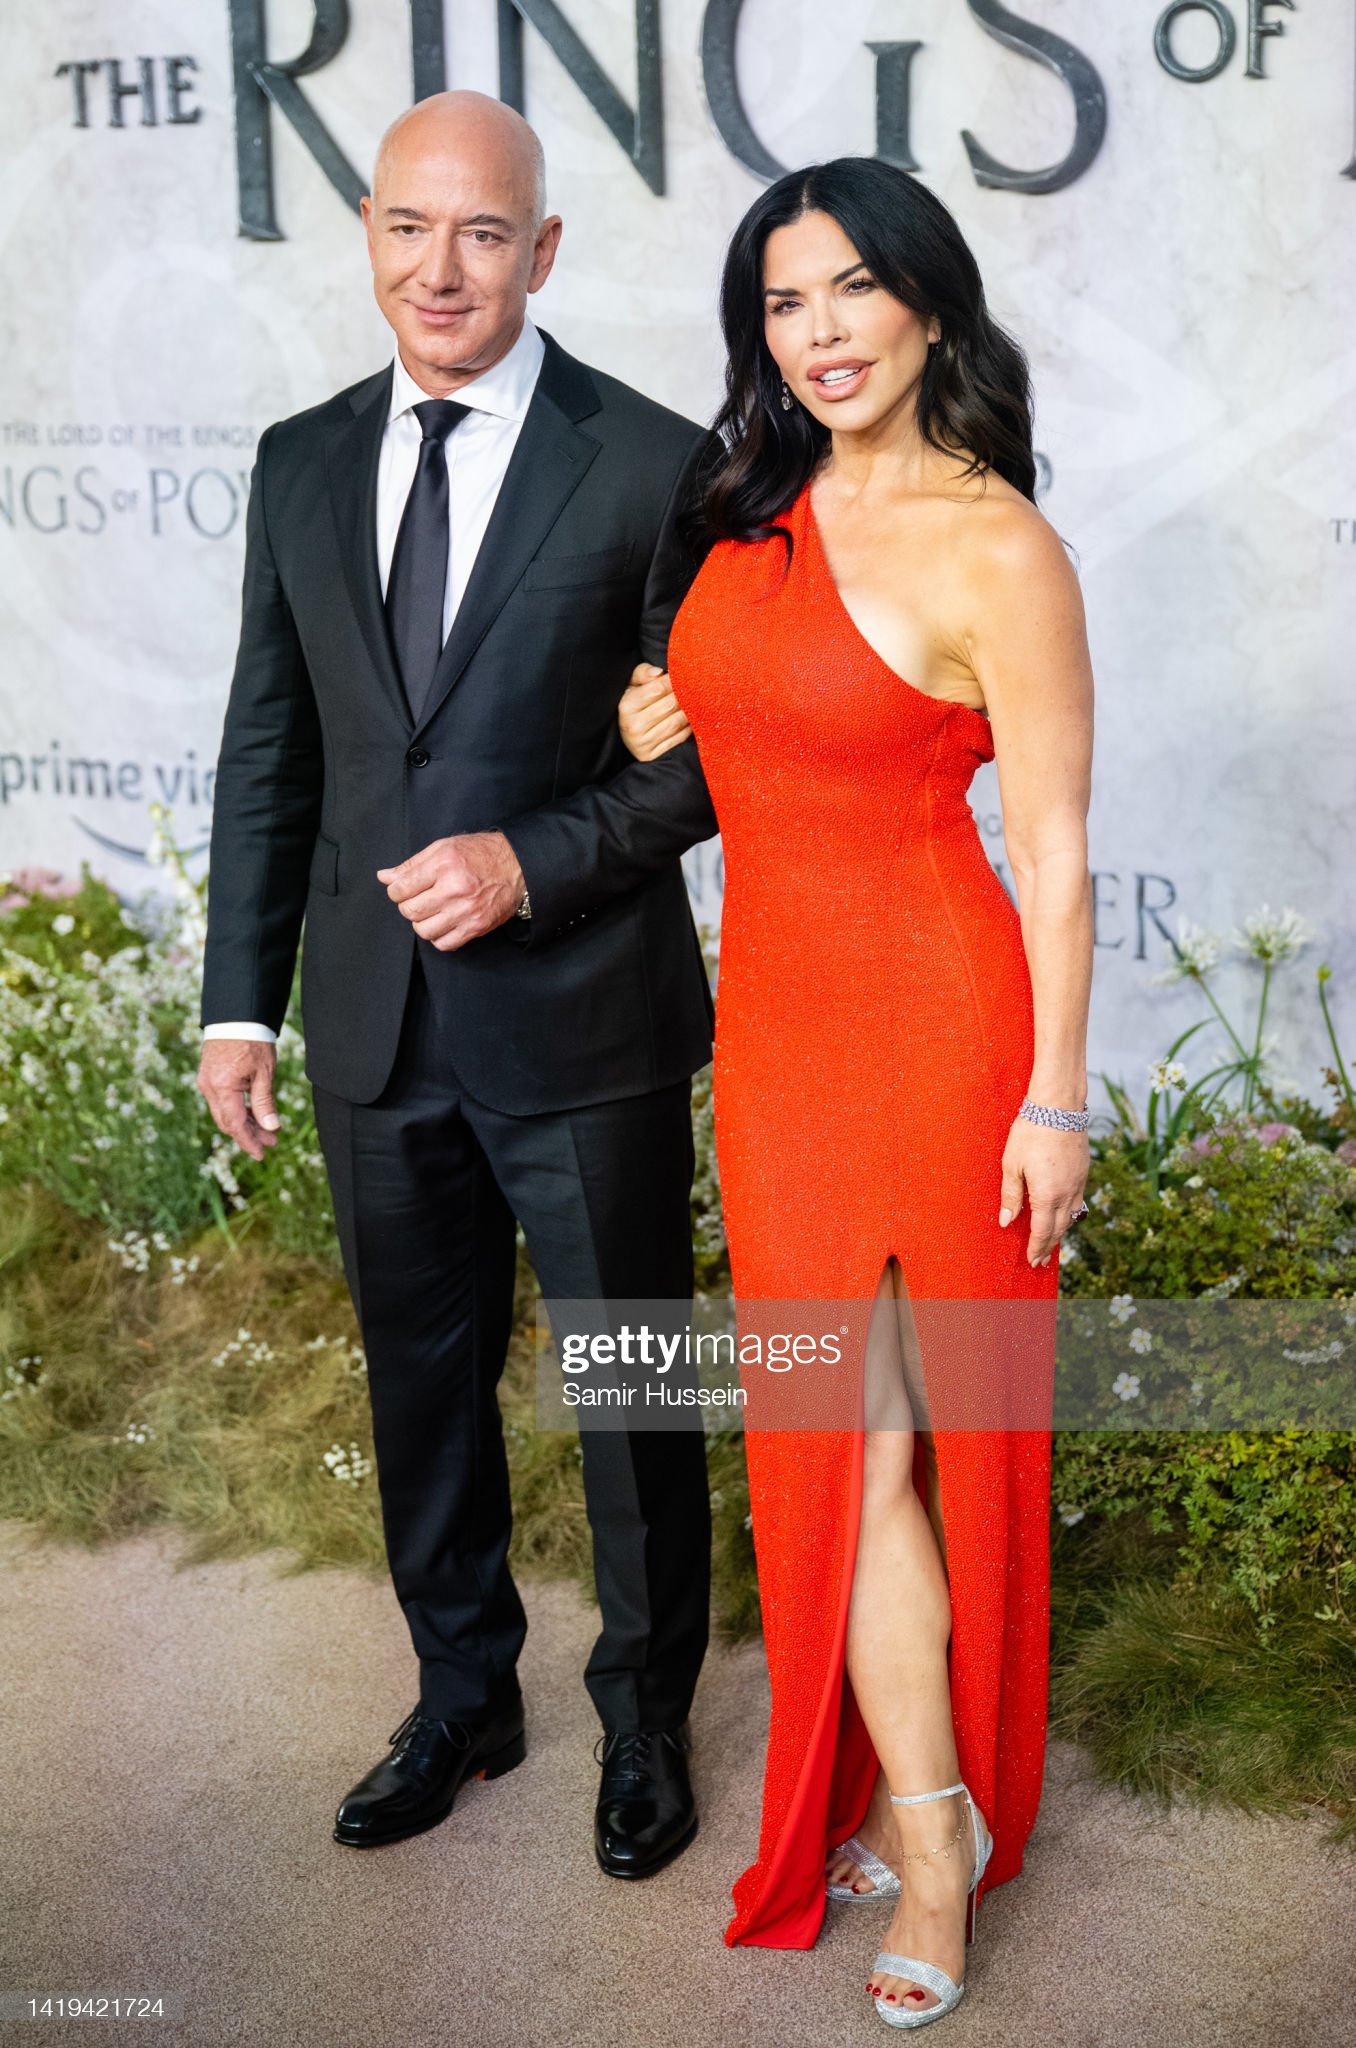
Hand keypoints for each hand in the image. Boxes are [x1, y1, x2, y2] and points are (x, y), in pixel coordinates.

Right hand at [197, 1039, 280, 1163]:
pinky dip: (237, 1109)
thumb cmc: (252, 1040)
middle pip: (228, 1122)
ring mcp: (206, 1082)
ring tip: (268, 1129)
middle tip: (272, 1141)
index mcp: (222, 1087)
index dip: (248, 1142)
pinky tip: (254, 1114)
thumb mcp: (264, 1073)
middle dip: (249, 1134)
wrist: (235, 1014)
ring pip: (224, 1112)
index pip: (235, 1125)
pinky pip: (221, 1101)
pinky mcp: (209, 1076)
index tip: (262, 1154)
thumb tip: (271, 1128)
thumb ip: (264, 1102)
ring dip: (244, 1123)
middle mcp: (209, 1087)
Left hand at [377, 830, 524, 950]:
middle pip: (410, 911)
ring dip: (422, 922)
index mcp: (444, 864)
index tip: (404, 889)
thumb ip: (412, 864)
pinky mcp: (475, 927)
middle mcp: (454, 889)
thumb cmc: (480, 854)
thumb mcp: (444, 847)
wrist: (518, 867)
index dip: (396, 890)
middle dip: (408, 906)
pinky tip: (444, 922)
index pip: (401, 888)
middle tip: (420, 898)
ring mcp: (465, 911)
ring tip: (432, 911)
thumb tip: (385, 877)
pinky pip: (444, 943)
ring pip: (423, 930)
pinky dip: (439, 936)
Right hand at [619, 662, 691, 761]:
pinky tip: (688, 721)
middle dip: (684, 695)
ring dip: (688, 711)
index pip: (657, 687)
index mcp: (626, 705)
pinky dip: (688, 728)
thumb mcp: (631, 686)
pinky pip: (680, 738)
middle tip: (692, 690)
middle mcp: (633, 725)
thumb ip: (642, 673)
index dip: (673, 680)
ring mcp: (644, 743)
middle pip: (670, 704)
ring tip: (691, 704)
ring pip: (677, 721)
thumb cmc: (634, 706)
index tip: (682, 677)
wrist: (629, 737)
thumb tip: (658, 672)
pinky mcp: (655, 755)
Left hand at [998, 1116, 1088, 1266]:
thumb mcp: (1011, 1165)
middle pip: (1059, 1228)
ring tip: (1051, 1244)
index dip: (1036, 1248)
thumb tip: (1006, 1222)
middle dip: (1048, 1246)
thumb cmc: (1030, 1133)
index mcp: (1047, 1195)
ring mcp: (1078, 1183)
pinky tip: (1063, 1216)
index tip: (1032, 1261)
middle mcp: (1067, 1193)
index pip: (1042, 1231)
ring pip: (1071, 1217)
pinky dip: (1069, 1216)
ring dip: (1060, 1233)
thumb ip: (1011, 1196)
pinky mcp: (1083, 1172)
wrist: (1058, 1107)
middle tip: (1041, 1261)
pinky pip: (1078, 1202)